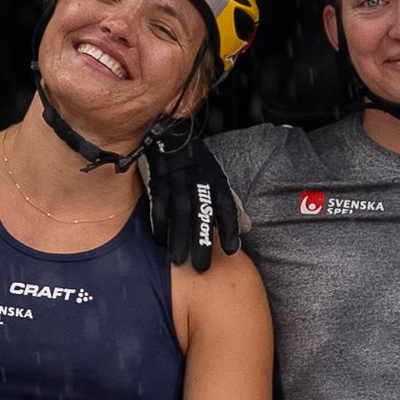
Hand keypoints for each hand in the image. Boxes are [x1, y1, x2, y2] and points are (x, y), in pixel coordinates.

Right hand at [139, 126, 242, 273]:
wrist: (168, 132)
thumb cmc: (193, 161)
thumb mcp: (213, 174)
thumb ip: (223, 200)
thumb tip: (241, 226)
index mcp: (214, 178)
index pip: (225, 205)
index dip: (229, 228)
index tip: (231, 251)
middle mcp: (198, 179)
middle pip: (202, 213)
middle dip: (201, 241)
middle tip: (202, 267)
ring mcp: (177, 179)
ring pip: (180, 212)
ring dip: (178, 238)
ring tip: (178, 261)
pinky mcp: (158, 179)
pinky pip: (159, 204)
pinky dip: (159, 223)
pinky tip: (159, 241)